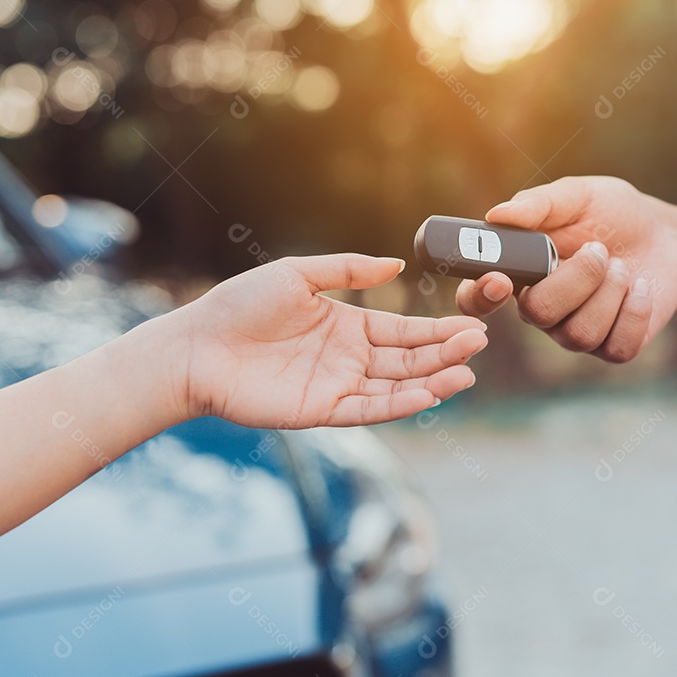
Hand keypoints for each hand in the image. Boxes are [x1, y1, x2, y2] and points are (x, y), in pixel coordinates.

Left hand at [175, 254, 487, 427]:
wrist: (197, 347)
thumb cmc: (240, 305)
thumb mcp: (297, 274)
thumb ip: (347, 269)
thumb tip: (396, 264)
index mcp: (347, 326)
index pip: (403, 331)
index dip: (437, 330)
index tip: (473, 326)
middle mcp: (348, 359)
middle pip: (408, 359)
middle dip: (444, 353)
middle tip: (479, 345)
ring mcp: (337, 387)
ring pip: (395, 387)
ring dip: (431, 381)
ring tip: (464, 373)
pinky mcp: (321, 412)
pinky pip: (368, 410)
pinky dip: (398, 404)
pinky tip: (427, 394)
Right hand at [456, 176, 676, 361]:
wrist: (665, 237)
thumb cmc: (611, 214)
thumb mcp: (578, 196)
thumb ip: (539, 204)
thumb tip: (496, 214)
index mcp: (519, 273)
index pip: (476, 299)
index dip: (480, 298)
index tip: (502, 280)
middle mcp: (540, 308)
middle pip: (537, 314)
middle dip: (576, 278)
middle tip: (599, 248)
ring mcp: (574, 332)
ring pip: (578, 334)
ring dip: (609, 291)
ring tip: (622, 264)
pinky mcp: (612, 347)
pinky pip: (616, 348)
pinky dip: (634, 313)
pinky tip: (641, 288)